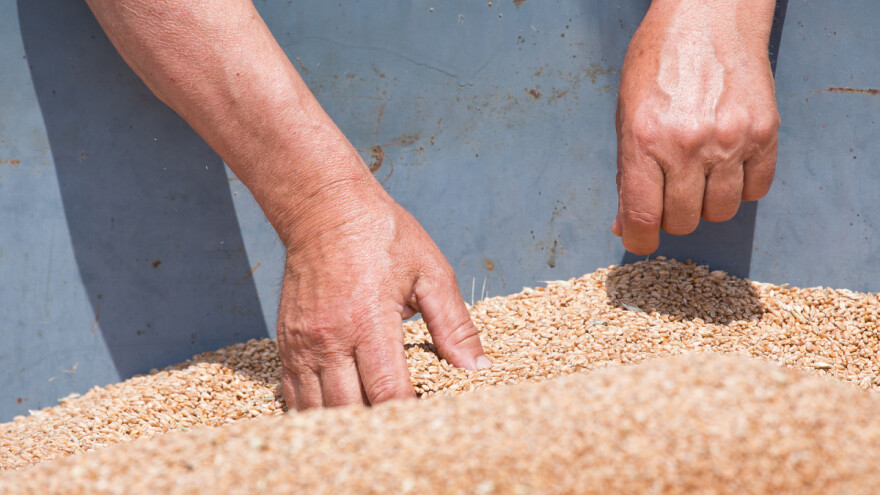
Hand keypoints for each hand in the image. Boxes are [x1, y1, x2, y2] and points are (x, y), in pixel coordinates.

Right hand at [275, 163, 489, 409]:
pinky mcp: (286, 342)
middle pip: (352, 411)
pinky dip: (314, 413)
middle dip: (379, 430)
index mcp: (370, 323)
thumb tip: (476, 368)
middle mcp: (331, 339)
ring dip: (345, 426)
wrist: (323, 207)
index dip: (410, 418)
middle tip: (404, 432)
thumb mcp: (430, 272)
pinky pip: (293, 395)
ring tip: (371, 431)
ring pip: (317, 411)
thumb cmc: (382, 235)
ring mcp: (303, 344)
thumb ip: (454, 324)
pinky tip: (337, 416)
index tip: (429, 423)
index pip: (389, 394)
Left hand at [612, 0, 779, 254]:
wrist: (708, 16)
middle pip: (682, 221)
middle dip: (670, 216)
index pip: (642, 219)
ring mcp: (730, 139)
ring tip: (697, 175)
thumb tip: (626, 226)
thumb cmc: (657, 64)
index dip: (639, 240)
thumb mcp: (627, 116)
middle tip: (668, 192)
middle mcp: (687, 144)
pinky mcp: (764, 133)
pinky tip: (726, 165)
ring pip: (720, 212)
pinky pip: (755, 191)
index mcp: (644, 140)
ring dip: (705, 204)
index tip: (640, 239)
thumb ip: (627, 173)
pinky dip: (739, 188)